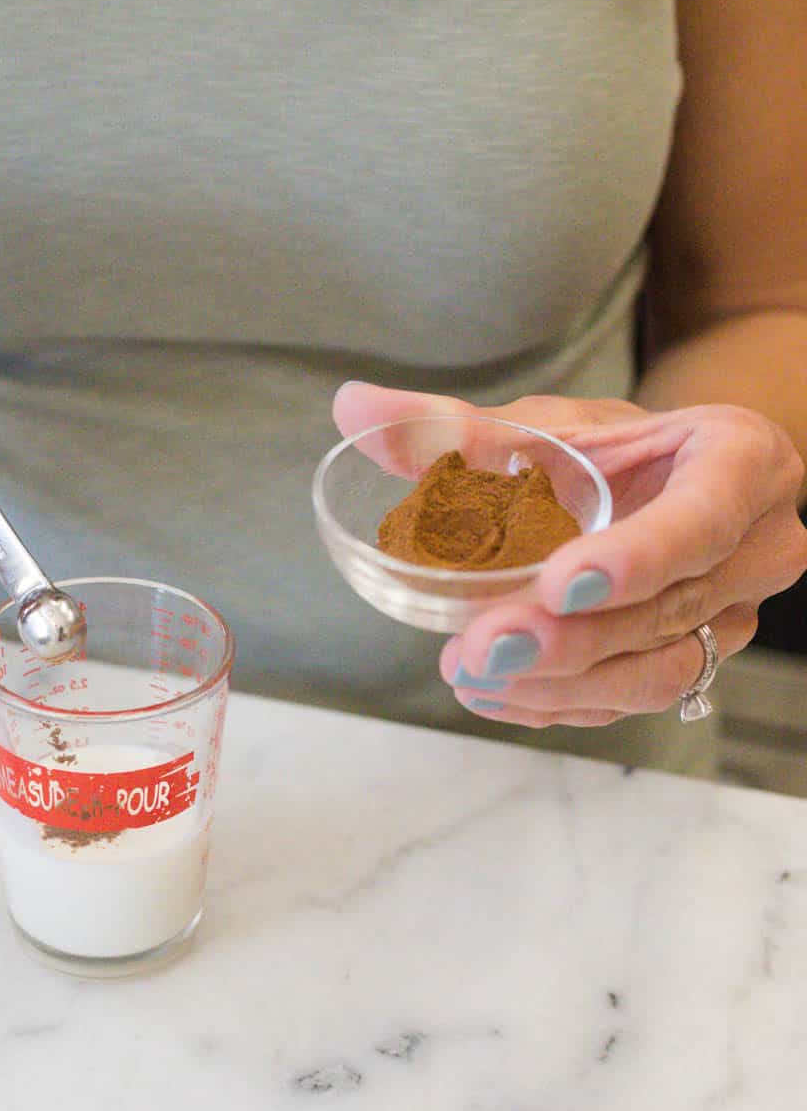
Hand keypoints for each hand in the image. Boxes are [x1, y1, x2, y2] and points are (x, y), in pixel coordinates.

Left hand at [333, 383, 806, 728]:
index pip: (702, 519)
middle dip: (569, 639)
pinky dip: (557, 703)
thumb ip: (454, 425)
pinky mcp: (696, 662)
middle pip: (670, 611)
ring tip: (468, 672)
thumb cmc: (613, 447)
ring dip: (559, 684)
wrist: (666, 484)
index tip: (560, 584)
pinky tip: (488, 694)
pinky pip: (631, 701)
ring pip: (657, 672)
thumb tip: (354, 407)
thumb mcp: (546, 424)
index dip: (637, 558)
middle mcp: (755, 549)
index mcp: (739, 465)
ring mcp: (733, 615)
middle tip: (478, 647)